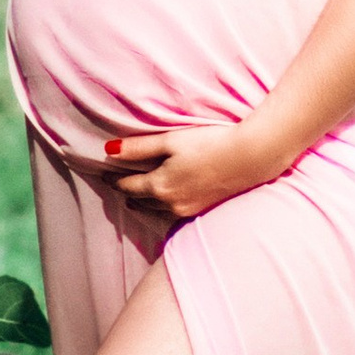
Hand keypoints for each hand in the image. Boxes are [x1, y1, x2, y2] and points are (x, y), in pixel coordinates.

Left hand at [66, 118, 288, 221]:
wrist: (250, 158)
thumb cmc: (210, 143)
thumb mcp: (170, 141)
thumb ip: (139, 148)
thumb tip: (108, 150)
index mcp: (159, 186)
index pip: (126, 185)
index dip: (113, 179)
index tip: (104, 174)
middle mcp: (170, 204)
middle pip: (139, 201)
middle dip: (127, 192)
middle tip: (117, 184)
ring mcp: (187, 210)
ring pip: (156, 210)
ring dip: (144, 202)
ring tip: (136, 194)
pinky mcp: (202, 210)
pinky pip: (173, 214)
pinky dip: (162, 207)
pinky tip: (165, 201)